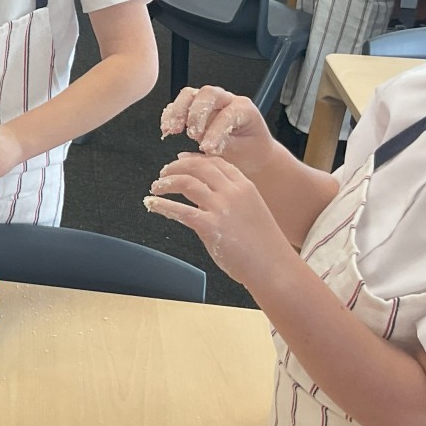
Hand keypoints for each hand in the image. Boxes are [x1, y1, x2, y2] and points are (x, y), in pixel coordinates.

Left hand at [144, 152, 298, 288]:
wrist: (274, 267)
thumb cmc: (264, 247)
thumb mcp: (252, 212)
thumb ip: (232, 201)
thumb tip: (206, 200)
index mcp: (245, 187)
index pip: (216, 162)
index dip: (194, 159)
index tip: (180, 158)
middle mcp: (233, 192)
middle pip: (198, 167)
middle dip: (176, 166)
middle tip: (163, 172)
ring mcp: (221, 208)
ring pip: (186, 183)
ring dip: (166, 183)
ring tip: (156, 188)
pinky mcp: (210, 226)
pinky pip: (180, 210)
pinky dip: (162, 205)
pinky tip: (152, 204)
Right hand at [159, 85, 273, 172]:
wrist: (251, 157)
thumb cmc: (250, 154)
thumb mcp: (241, 152)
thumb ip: (223, 144)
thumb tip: (205, 144)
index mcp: (244, 108)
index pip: (227, 112)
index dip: (216, 130)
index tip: (208, 148)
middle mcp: (226, 101)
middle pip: (208, 94)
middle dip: (196, 113)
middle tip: (192, 135)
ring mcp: (209, 104)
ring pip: (190, 95)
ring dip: (179, 111)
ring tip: (174, 130)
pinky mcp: (194, 110)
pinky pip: (178, 105)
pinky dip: (170, 115)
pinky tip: (166, 129)